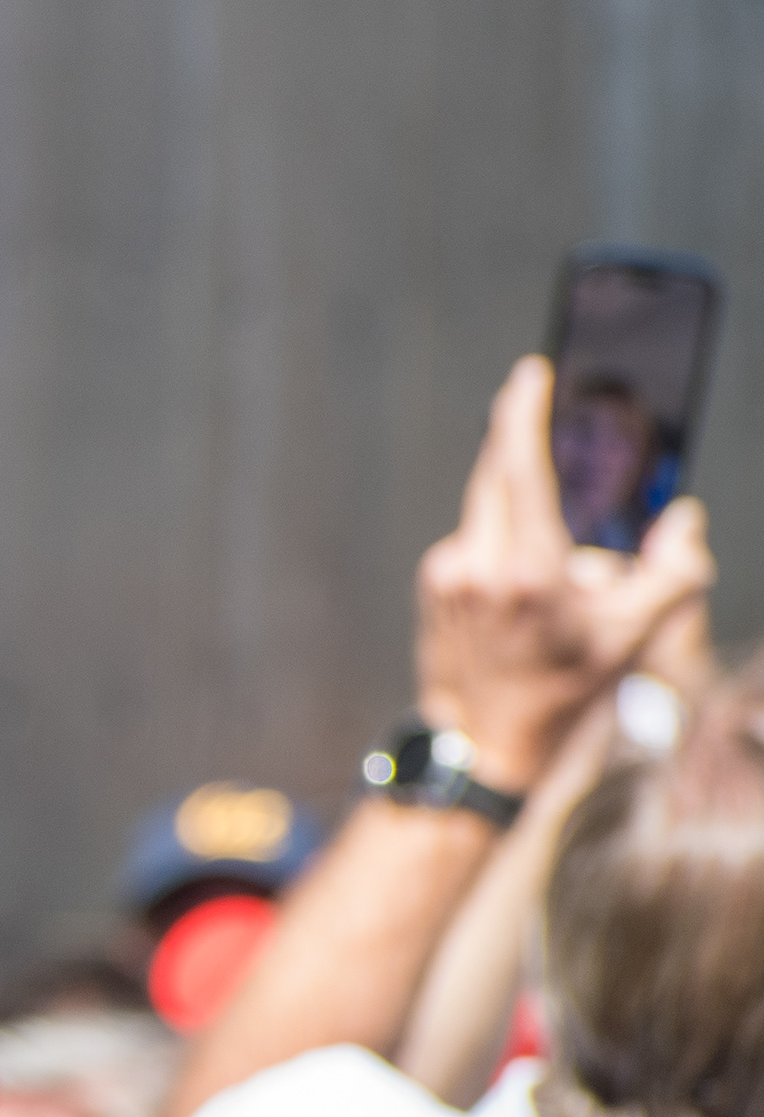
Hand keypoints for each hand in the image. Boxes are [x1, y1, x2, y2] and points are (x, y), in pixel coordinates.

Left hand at [417, 357, 712, 789]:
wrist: (484, 740)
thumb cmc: (563, 689)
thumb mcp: (633, 635)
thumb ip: (673, 572)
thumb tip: (682, 522)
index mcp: (529, 570)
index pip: (518, 467)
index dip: (522, 414)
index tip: (530, 376)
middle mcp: (479, 563)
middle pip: (497, 475)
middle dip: (519, 442)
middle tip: (536, 410)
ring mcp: (449, 573)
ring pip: (487, 509)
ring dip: (520, 508)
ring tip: (553, 565)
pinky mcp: (433, 583)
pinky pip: (474, 540)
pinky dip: (501, 543)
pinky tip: (520, 589)